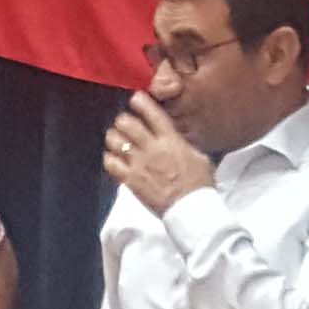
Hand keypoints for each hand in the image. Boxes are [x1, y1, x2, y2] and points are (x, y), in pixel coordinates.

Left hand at [104, 95, 213, 215]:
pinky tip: (112, 158)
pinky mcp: (131, 181)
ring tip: (115, 137)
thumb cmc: (200, 185)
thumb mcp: (199, 156)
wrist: (191, 209)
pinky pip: (111, 164)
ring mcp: (139, 164)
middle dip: (123, 119)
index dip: (141, 102)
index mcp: (171, 140)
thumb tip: (176, 138)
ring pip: (116, 141)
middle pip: (128, 124)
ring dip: (114, 136)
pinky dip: (109, 158)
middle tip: (124, 121)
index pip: (153, 114)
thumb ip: (183, 144)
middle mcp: (152, 149)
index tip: (136, 98)